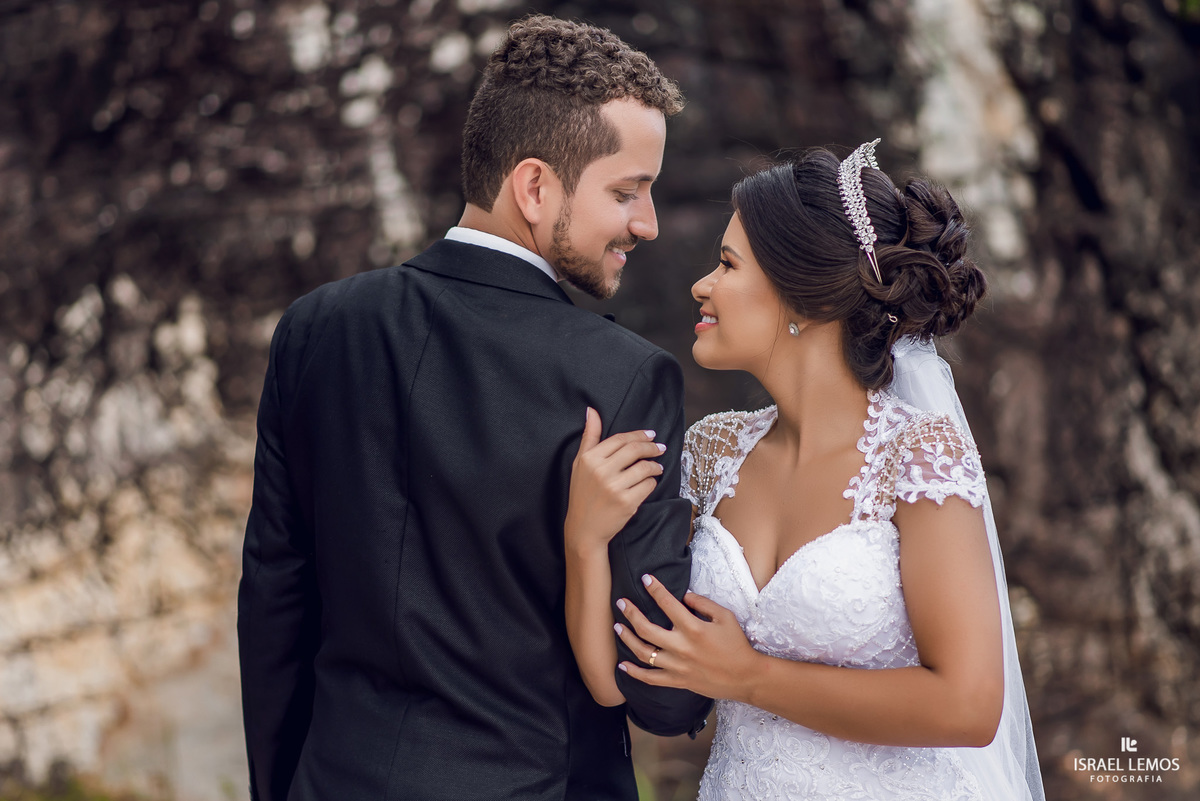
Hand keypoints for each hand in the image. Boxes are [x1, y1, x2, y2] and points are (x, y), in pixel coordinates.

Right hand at [564, 407, 665, 551]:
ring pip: (644, 467)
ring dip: (655, 465)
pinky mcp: (627, 502)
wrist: (584, 529)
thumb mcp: (579, 464)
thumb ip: (588, 437)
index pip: (620, 439)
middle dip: (652, 446)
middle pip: (635, 449)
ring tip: (657, 466)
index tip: (651, 434)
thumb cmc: (582, 494)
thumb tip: (591, 411)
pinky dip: (652, 483)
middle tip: (660, 447)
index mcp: (590, 459)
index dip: (638, 435)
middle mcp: (601, 471)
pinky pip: (648, 485)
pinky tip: (649, 482)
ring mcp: (615, 487)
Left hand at [615, 575, 761, 701]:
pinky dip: (634, 673)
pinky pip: (650, 678)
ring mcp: (677, 666)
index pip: (667, 604)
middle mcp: (681, 647)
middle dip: (630, 613)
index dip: (655, 589)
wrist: (745, 677)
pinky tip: (622, 665)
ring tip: (617, 627)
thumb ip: (703, 604)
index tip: (645, 579)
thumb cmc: (736, 644)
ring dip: (627, 639)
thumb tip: (683, 595)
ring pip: (643, 653)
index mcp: (693, 628)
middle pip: (646, 629)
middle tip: (620, 602)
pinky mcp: (678, 681)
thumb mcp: (726, 617)